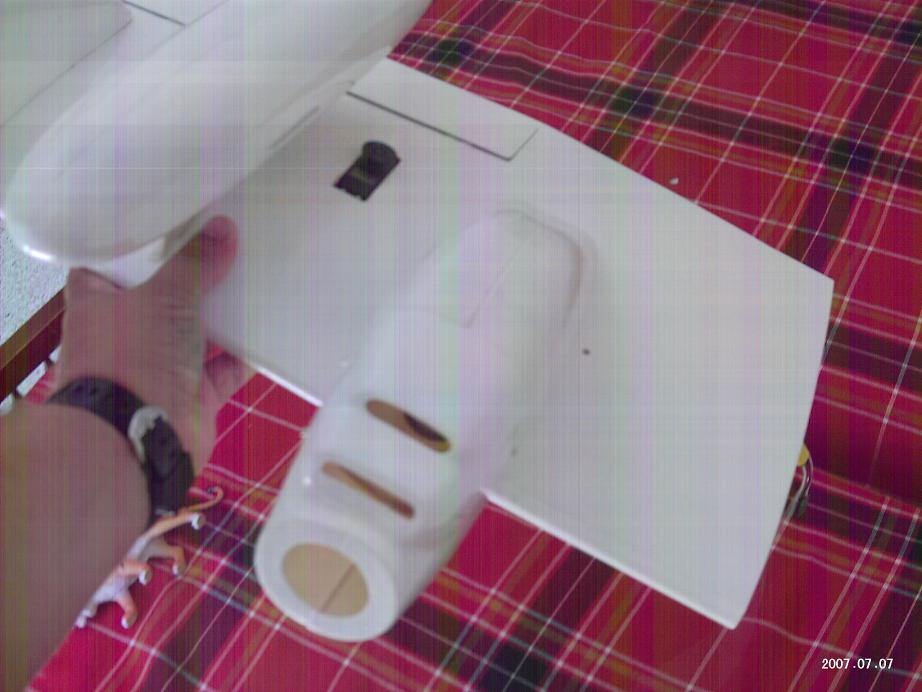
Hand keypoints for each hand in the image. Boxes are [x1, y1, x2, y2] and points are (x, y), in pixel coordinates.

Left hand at [53, 216, 248, 473]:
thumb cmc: (133, 355)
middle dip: (193, 277)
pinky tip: (272, 325)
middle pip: (163, 296)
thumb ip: (195, 263)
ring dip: (225, 314)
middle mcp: (127, 334)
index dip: (136, 247)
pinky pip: (226, 367)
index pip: (109, 267)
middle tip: (228, 242)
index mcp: (98, 304)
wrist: (139, 437)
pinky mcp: (194, 393)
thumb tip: (224, 227)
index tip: (169, 225)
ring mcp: (161, 365)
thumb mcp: (164, 296)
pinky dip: (247, 352)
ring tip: (258, 276)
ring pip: (198, 331)